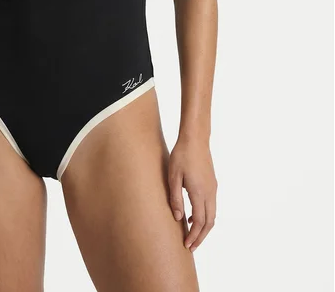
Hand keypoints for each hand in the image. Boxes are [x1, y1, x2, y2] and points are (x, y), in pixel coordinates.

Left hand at [167, 136, 217, 251]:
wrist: (195, 139)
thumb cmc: (182, 155)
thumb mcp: (173, 176)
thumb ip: (175, 198)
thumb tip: (178, 218)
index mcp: (199, 192)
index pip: (200, 221)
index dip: (194, 235)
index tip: (187, 245)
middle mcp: (210, 192)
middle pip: (209, 222)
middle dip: (201, 237)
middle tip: (191, 247)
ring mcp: (213, 188)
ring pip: (212, 215)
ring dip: (204, 227)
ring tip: (191, 234)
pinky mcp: (212, 183)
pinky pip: (211, 205)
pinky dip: (204, 216)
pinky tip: (192, 215)